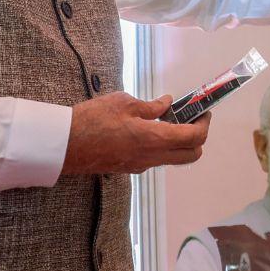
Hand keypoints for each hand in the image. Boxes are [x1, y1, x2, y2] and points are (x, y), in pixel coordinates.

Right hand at [61, 92, 210, 175]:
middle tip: (192, 117)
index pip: (195, 138)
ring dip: (180, 142)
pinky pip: (156, 159)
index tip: (203, 111)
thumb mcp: (124, 103)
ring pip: (174, 159)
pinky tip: (150, 128)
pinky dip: (162, 145)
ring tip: (170, 119)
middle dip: (198, 137)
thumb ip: (151, 106)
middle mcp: (151, 157)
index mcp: (154, 139)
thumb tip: (167, 104)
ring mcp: (140, 165)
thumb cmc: (92, 120)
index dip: (204, 124)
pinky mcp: (129, 167)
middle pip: (191, 155)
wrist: (65, 144)